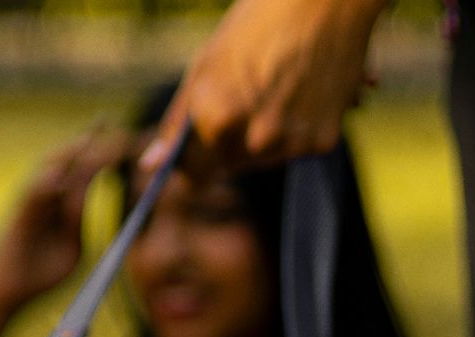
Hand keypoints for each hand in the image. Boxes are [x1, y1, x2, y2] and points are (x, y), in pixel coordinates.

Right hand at [0, 128, 129, 336]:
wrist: (8, 292)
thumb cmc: (39, 273)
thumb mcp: (71, 245)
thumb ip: (77, 219)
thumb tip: (84, 195)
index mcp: (60, 202)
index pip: (86, 170)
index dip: (105, 152)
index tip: (128, 136)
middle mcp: (44, 195)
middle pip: (69, 159)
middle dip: (90, 140)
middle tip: (112, 122)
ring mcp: (30, 203)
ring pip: (51, 168)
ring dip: (71, 151)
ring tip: (91, 135)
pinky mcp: (18, 216)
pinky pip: (33, 195)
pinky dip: (47, 182)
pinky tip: (63, 171)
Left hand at [144, 0, 389, 175]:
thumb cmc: (257, 24)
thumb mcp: (205, 68)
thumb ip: (178, 123)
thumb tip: (151, 166)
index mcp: (217, 120)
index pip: (194, 174)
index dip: (191, 164)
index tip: (194, 154)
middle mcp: (255, 138)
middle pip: (231, 166)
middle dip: (230, 143)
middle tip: (245, 98)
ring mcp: (292, 142)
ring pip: (264, 159)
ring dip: (265, 138)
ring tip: (275, 90)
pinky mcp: (323, 141)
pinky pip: (297, 150)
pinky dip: (299, 130)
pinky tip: (302, 93)